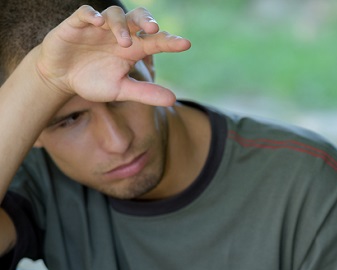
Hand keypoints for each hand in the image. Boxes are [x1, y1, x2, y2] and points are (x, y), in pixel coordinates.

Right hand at [34, 5, 190, 105]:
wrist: (61, 78)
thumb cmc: (93, 81)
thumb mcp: (121, 90)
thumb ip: (145, 93)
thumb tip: (173, 100)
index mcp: (133, 49)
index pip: (155, 41)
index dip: (170, 41)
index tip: (185, 44)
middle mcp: (119, 34)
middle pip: (138, 18)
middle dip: (146, 20)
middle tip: (154, 29)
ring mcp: (98, 27)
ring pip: (115, 14)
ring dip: (121, 26)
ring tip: (124, 42)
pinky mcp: (77, 24)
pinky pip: (86, 12)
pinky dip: (93, 15)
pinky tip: (98, 23)